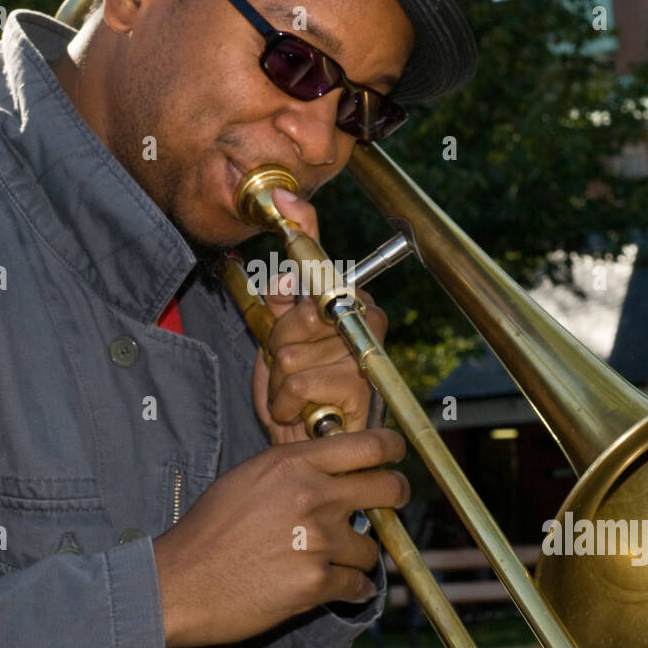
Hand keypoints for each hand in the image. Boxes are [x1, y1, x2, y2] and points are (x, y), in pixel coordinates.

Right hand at [150, 428, 407, 647]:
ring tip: (331, 561)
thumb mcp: (248, 477)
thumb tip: (333, 468)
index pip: (368, 445)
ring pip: (372, 546)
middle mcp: (312, 495)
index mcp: (293, 463)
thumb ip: (293, 468)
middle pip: (388, 487)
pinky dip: (351, 589)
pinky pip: (358, 585)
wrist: (179, 582)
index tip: (396, 456)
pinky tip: (333, 587)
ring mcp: (317, 540)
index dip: (391, 449)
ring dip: (358, 556)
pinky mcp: (315, 583)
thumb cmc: (208, 530)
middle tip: (389, 505)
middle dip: (395, 497)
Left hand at [251, 187, 388, 443]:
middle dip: (279, 343)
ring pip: (292, 352)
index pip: (325, 257)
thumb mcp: (281, 333)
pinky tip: (300, 412)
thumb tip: (289, 242)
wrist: (306, 445)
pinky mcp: (360, 394)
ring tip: (295, 394)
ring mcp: (366, 358)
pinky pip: (299, 384)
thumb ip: (284, 292)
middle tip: (285, 363)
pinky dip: (285, 403)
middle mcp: (368, 321)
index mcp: (352, 300)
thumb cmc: (298, 390)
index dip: (302, 231)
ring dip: (280, 381)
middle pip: (300, 312)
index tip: (284, 203)